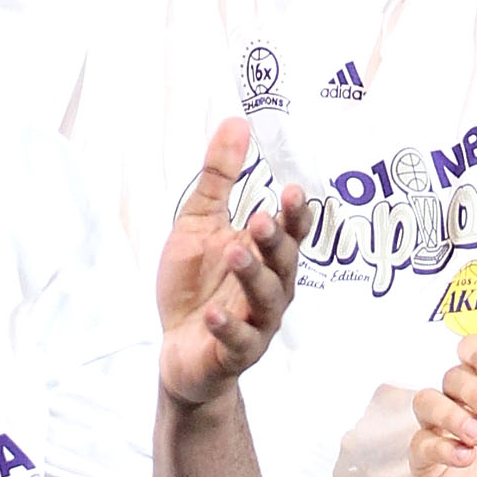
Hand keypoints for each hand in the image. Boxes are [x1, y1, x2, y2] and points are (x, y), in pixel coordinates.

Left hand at [156, 119, 309, 406]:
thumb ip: (219, 178)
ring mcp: (256, 323)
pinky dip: (226, 328)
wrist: (180, 350)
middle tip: (262, 219)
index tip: (293, 190)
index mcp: (266, 255)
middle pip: (284, 263)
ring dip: (253, 276)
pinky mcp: (234, 354)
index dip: (295, 213)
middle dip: (276, 241)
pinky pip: (237, 343)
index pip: (290, 231)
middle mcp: (271, 288)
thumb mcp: (199, 223)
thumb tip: (237, 121)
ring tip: (235, 253)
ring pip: (266, 300)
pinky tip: (212, 312)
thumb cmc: (197, 283)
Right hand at [408, 332, 476, 476]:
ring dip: (451, 413)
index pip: (471, 350)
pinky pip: (419, 445)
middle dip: (475, 391)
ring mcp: (449, 436)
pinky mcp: (434, 468)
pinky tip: (467, 458)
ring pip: (426, 401)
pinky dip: (440, 445)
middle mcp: (468, 406)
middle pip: (452, 376)